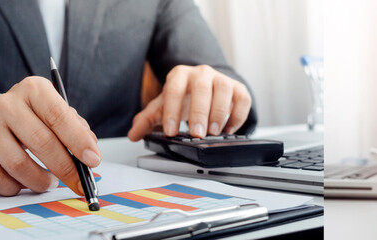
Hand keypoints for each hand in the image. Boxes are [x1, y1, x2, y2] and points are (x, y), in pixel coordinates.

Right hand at [0, 77, 100, 195]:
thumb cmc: (34, 117)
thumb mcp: (58, 112)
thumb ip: (78, 130)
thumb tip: (90, 154)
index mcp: (34, 90)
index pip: (58, 116)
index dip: (78, 141)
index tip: (93, 160)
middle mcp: (7, 104)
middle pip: (40, 142)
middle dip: (65, 168)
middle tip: (78, 182)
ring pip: (17, 164)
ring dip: (40, 181)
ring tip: (50, 182)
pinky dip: (15, 187)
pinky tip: (24, 183)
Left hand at [128, 65, 251, 139]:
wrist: (206, 87)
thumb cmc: (184, 97)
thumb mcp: (163, 106)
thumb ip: (148, 120)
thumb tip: (134, 133)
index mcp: (180, 75)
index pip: (174, 89)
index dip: (172, 111)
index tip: (171, 131)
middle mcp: (202, 73)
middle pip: (202, 88)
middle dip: (200, 112)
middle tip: (197, 133)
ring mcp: (222, 79)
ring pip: (224, 90)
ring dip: (220, 112)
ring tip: (214, 132)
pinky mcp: (239, 88)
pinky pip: (242, 99)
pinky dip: (238, 116)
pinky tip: (229, 130)